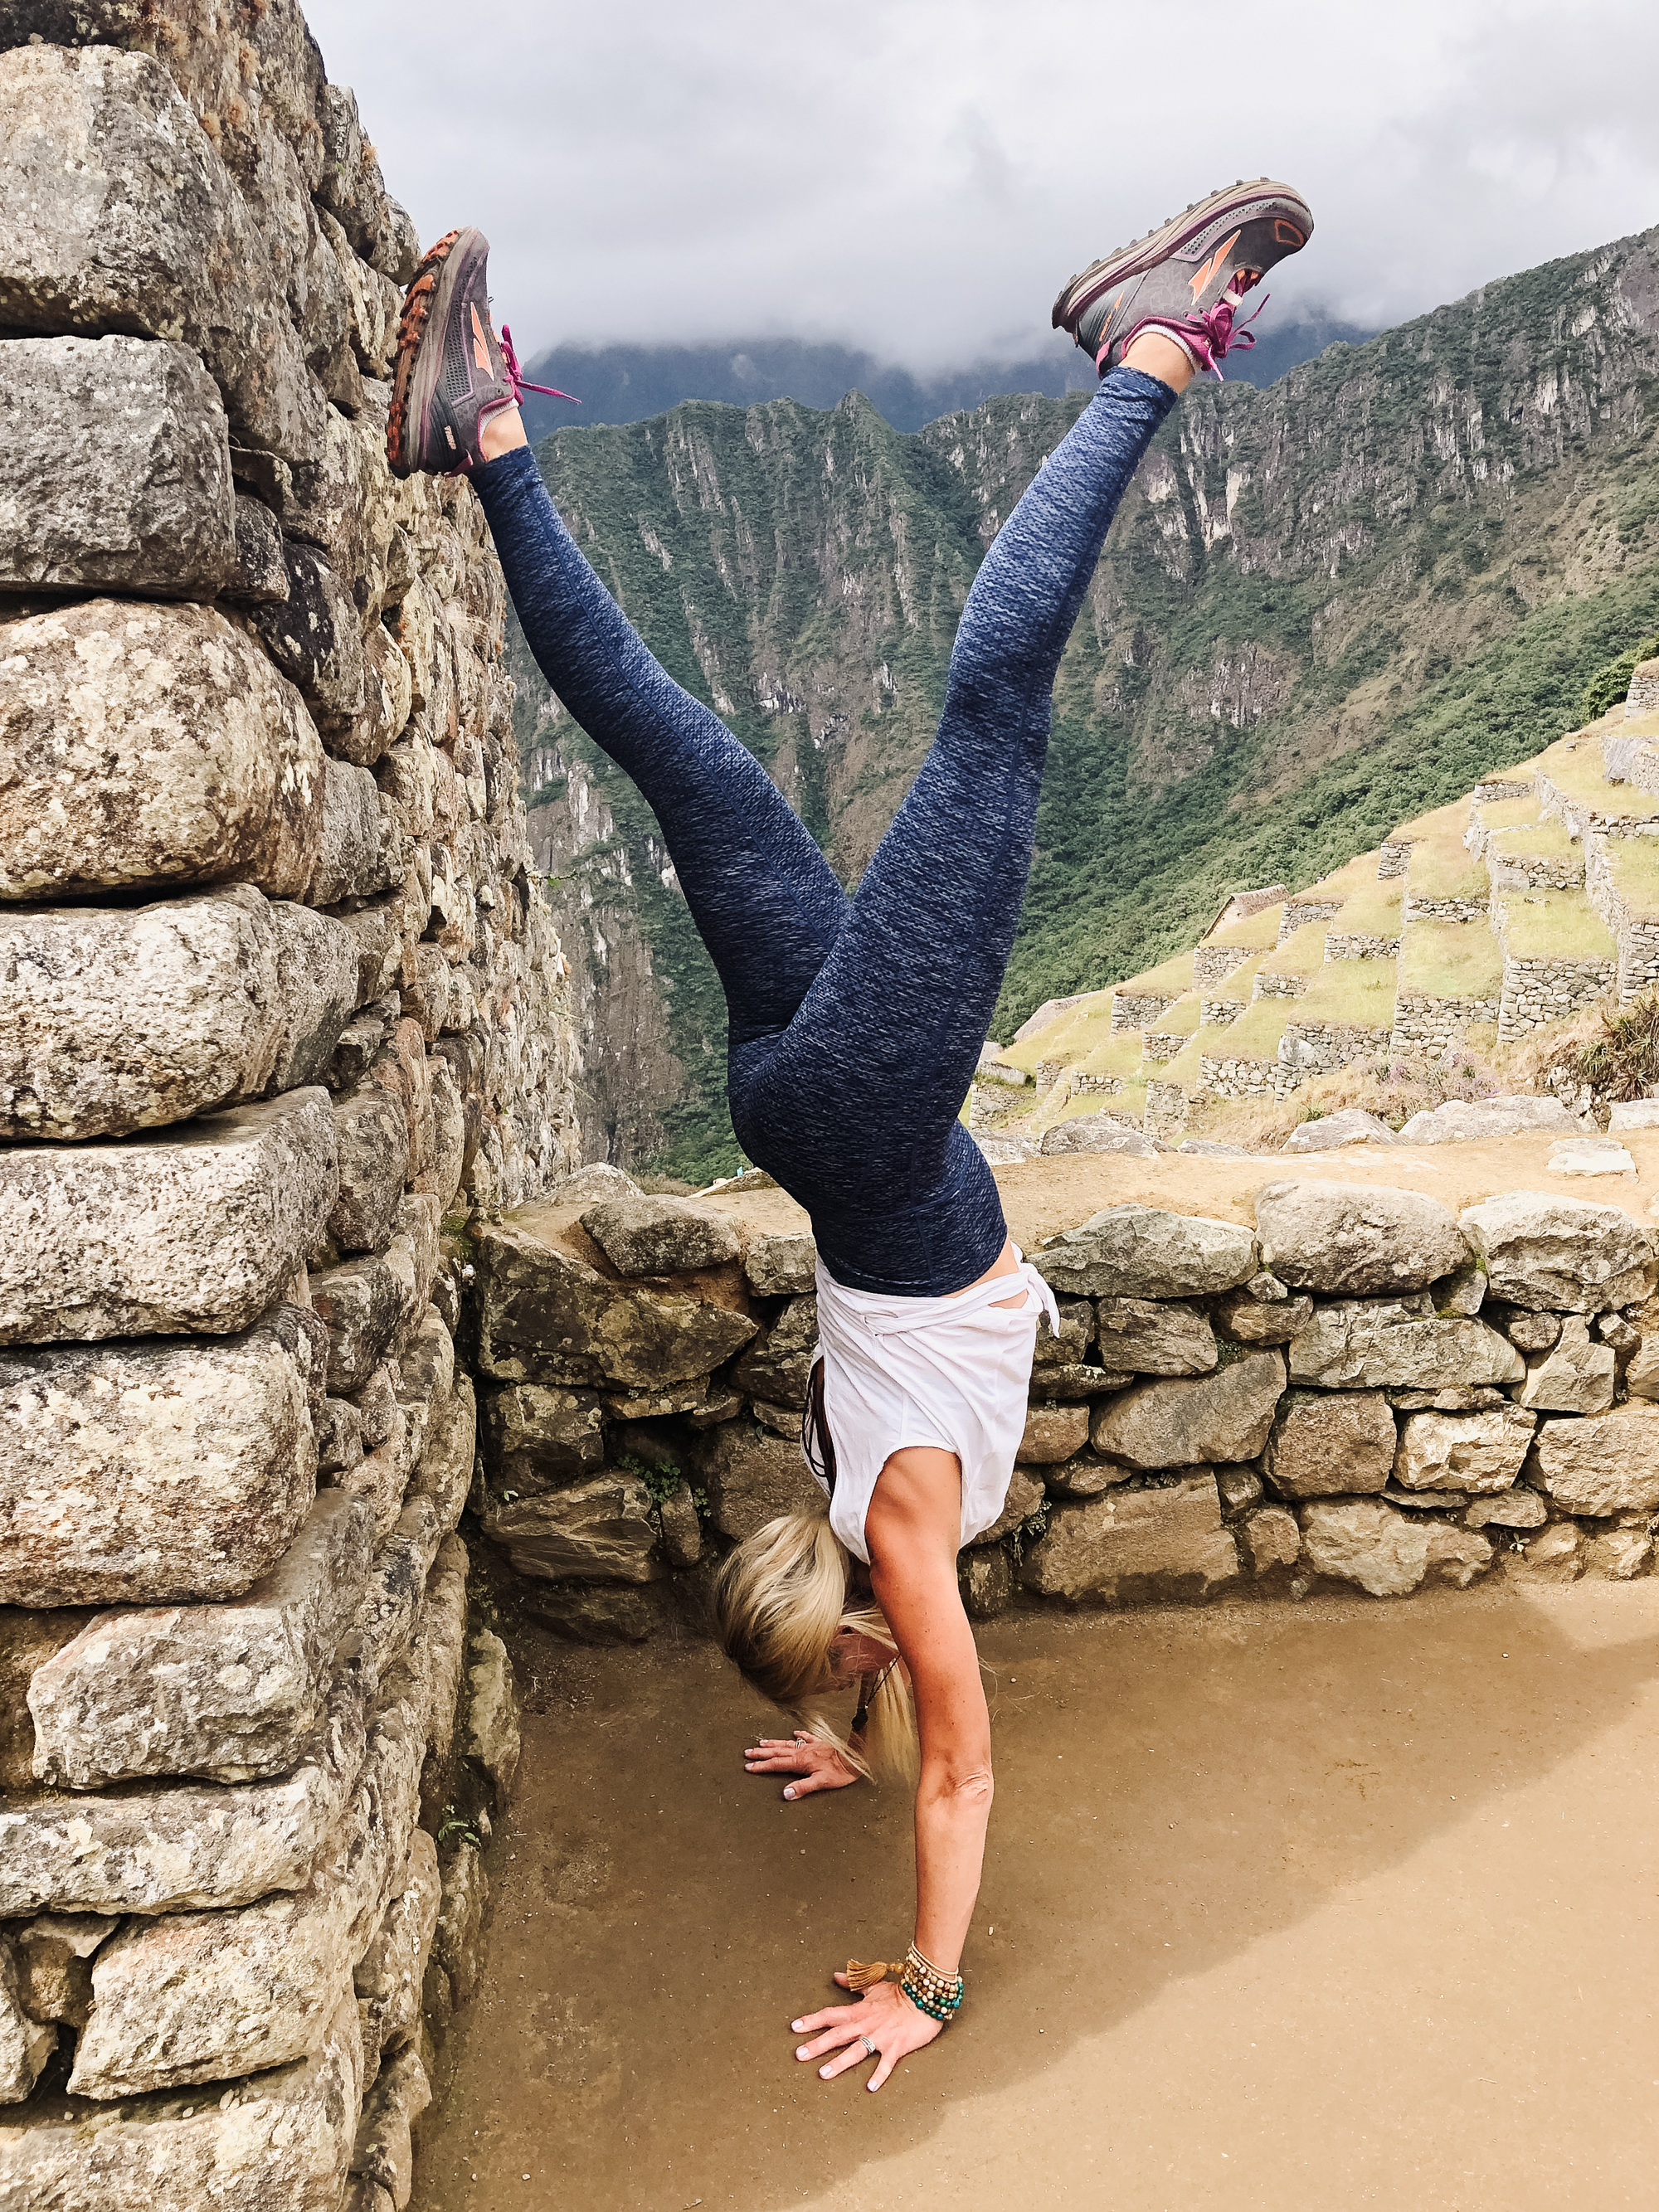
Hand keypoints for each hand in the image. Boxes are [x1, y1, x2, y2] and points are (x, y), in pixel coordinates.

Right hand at [743, 1731, 859, 1799]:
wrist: (855, 1758)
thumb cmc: (840, 1772)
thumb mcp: (821, 1783)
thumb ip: (802, 1788)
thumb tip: (784, 1794)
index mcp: (800, 1762)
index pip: (776, 1764)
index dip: (762, 1766)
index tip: (748, 1766)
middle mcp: (802, 1752)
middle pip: (778, 1752)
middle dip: (761, 1753)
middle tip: (747, 1752)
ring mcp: (811, 1746)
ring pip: (787, 1744)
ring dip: (774, 1744)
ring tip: (761, 1742)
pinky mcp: (820, 1743)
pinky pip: (806, 1738)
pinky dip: (799, 1735)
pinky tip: (795, 1732)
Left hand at [791, 1975, 942, 2092]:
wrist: (925, 1999)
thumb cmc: (899, 1994)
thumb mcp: (874, 1986)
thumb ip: (854, 1984)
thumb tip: (836, 1976)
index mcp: (859, 2011)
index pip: (830, 2015)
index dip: (812, 2020)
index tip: (795, 2027)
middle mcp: (866, 2024)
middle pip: (837, 2035)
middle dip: (817, 2045)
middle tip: (799, 2055)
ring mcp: (880, 2037)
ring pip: (856, 2051)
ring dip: (839, 2063)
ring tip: (823, 2074)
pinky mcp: (896, 2047)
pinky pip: (886, 2063)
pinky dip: (879, 2075)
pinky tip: (870, 2087)